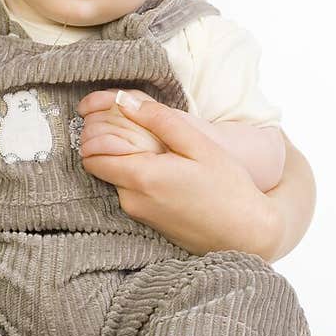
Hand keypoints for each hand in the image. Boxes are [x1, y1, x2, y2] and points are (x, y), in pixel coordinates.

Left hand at [77, 89, 277, 257]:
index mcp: (141, 177)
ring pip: (115, 179)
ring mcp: (137, 214)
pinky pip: (130, 194)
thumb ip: (160, 120)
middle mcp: (131, 200)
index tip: (114, 121)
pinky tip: (164, 171)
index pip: (91, 153)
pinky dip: (138, 179)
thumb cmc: (227, 187)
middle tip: (137, 132)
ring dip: (126, 162)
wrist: (245, 235)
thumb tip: (123, 101)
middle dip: (110, 146)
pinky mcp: (146, 223)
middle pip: (100, 166)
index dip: (95, 134)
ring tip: (157, 150)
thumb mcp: (199, 145)